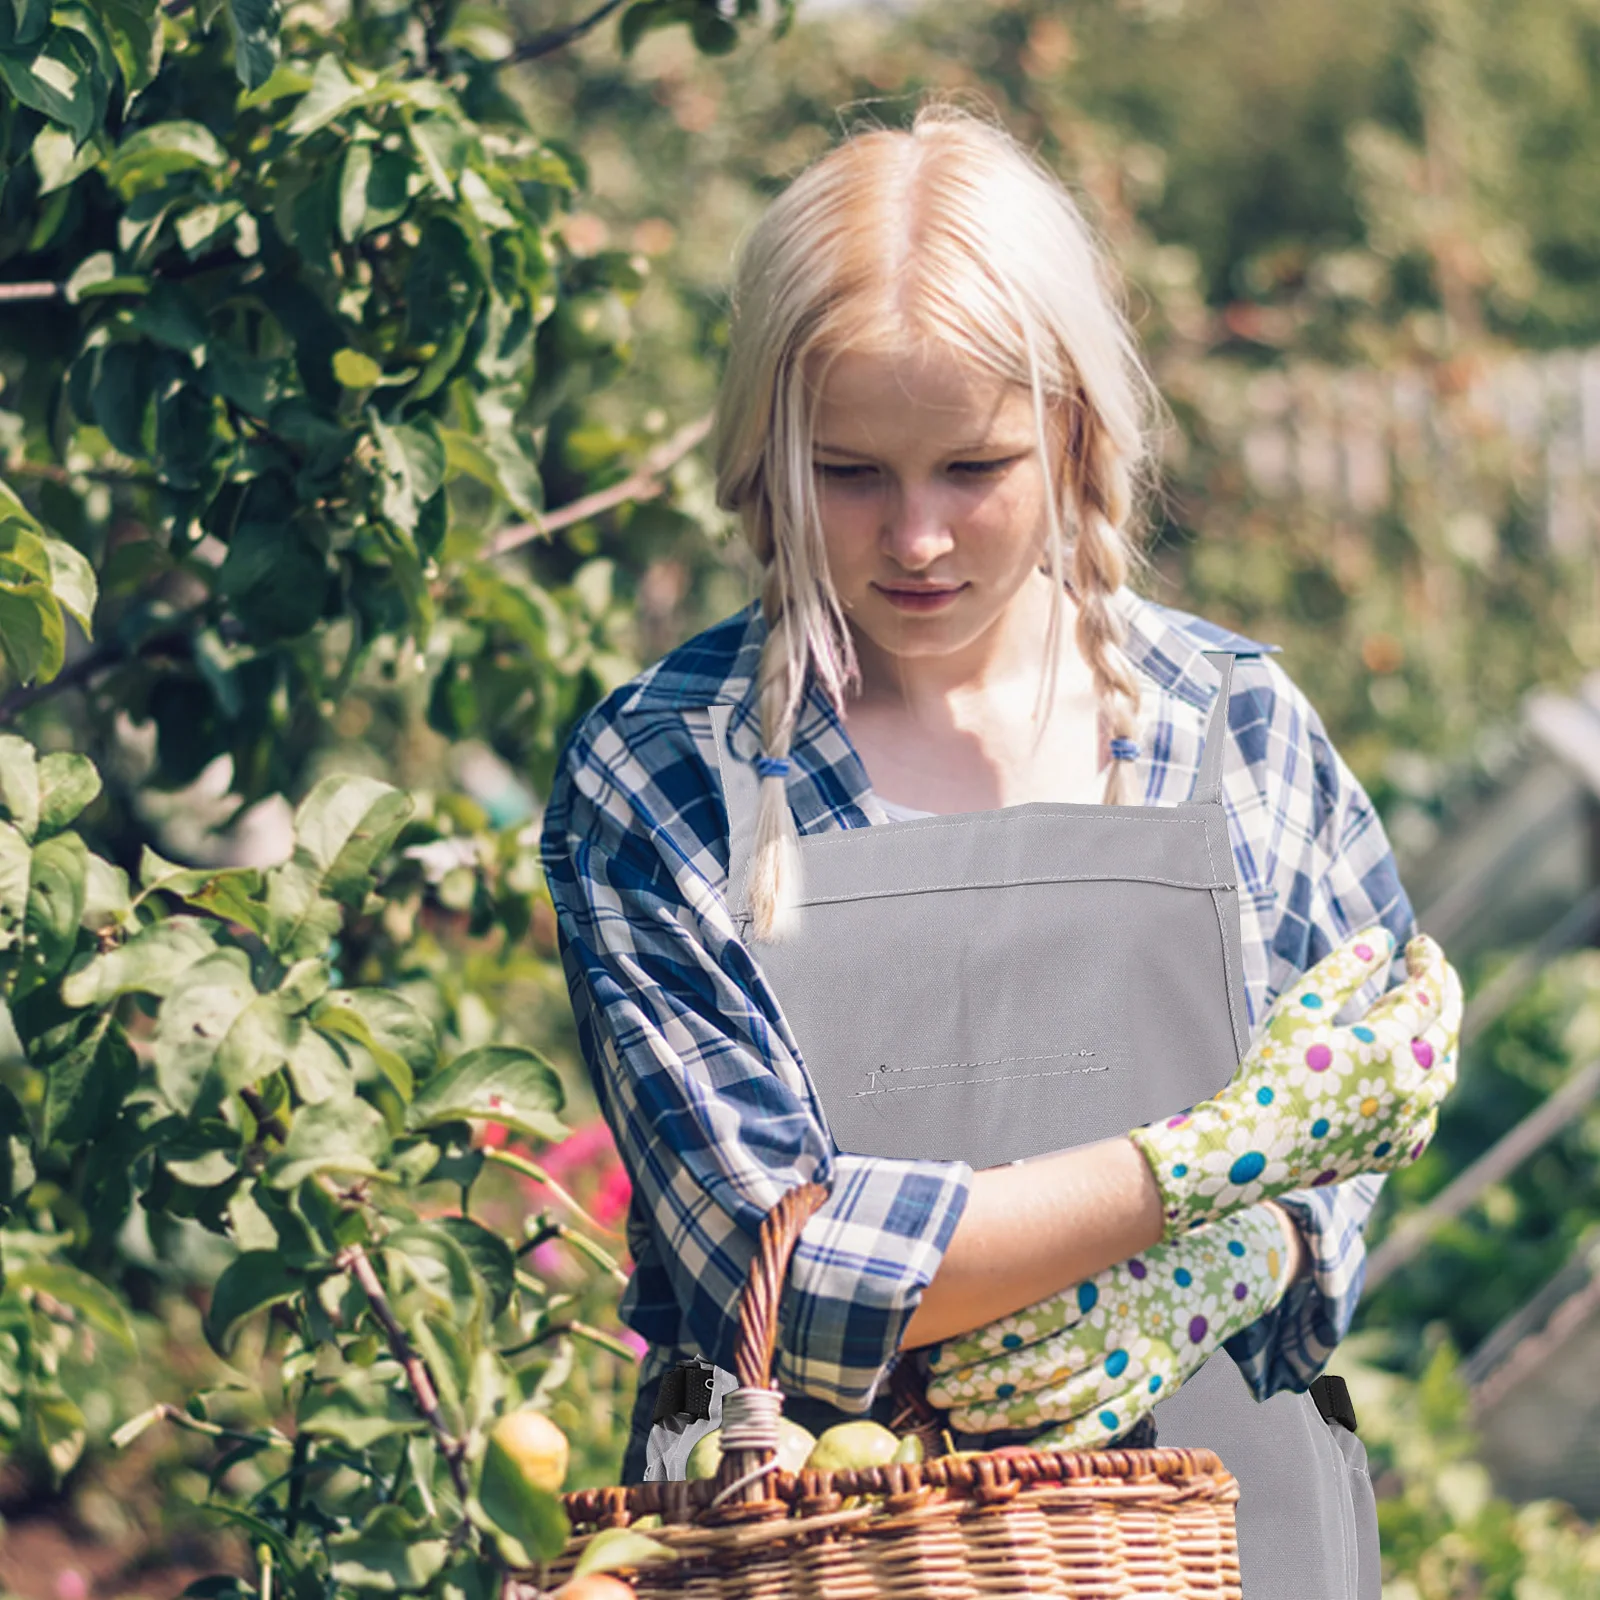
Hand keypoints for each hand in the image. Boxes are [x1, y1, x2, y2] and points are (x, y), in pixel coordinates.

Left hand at [923, 1204, 1291, 1444]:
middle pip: (1032, 1365)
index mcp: (1091, 1277)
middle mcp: (1115, 1321)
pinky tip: (1017, 1445)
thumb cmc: (1136, 1240)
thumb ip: (1039, 1245)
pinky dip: (1056, 1442)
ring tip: (962, 1416)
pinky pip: (1100, 1426)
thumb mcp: (1089, 1232)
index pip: (1018, 1320)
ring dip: (1004, 1414)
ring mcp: (1138, 1359)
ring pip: (1060, 1400)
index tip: (934, 1351)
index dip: (971, 1343)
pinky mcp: (1155, 1386)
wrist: (1222, 1256)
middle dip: (976, 1383)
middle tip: (936, 1390)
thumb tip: (967, 1243)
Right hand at [1128, 928, 1461, 1239]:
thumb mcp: (1299, 1008)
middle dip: (1446, 994)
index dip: (1429, 963)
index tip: (1421, 942)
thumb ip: (1344, 968)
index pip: (1427, 994)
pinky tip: (1408, 1076)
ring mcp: (1405, 1126)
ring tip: (1427, 1019)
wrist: (1252, 1147)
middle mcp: (1407, 1089)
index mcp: (1385, 1048)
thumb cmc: (1268, 1070)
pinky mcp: (1395, 1153)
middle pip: (1447, 1032)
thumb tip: (1384, 936)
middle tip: (1437, 970)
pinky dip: (1424, 1089)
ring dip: (1440, 1041)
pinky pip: (1426, 1116)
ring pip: (1443, 1076)